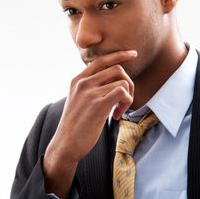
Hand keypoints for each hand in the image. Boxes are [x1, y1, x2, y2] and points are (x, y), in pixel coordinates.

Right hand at [43, 50, 136, 198]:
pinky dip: (127, 103)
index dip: (120, 55)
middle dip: (129, 83)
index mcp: (78, 80)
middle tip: (126, 100)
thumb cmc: (76, 124)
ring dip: (128, 97)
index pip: (102, 60)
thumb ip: (90, 87)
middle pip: (117, 69)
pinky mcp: (98, 105)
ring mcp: (90, 93)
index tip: (134, 54)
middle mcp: (83, 83)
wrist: (65, 144)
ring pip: (122, 82)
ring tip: (120, 111)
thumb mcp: (78, 99)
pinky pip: (122, 92)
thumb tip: (112, 80)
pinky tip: (118, 115)